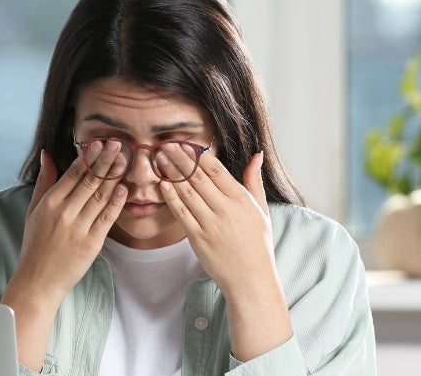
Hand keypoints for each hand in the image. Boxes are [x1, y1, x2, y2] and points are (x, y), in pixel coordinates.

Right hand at [10, 140, 128, 303]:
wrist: (38, 281)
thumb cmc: (35, 245)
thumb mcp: (33, 210)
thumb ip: (43, 181)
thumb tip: (47, 154)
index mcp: (49, 204)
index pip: (73, 174)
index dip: (88, 157)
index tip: (100, 143)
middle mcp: (64, 214)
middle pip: (90, 181)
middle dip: (106, 160)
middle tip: (119, 144)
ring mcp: (79, 229)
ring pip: (101, 196)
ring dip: (115, 176)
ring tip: (125, 160)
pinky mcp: (92, 244)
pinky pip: (108, 218)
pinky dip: (117, 201)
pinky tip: (124, 187)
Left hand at [155, 146, 274, 293]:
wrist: (251, 278)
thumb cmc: (257, 243)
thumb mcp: (262, 209)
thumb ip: (254, 181)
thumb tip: (257, 155)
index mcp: (241, 200)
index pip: (216, 170)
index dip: (198, 155)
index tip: (184, 143)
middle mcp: (226, 209)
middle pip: (198, 177)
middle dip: (180, 159)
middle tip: (165, 144)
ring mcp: (211, 224)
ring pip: (187, 192)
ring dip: (171, 173)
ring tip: (158, 159)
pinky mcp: (198, 238)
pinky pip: (181, 213)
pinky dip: (171, 197)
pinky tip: (162, 184)